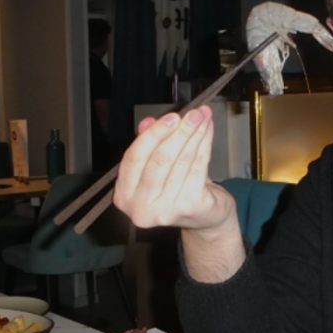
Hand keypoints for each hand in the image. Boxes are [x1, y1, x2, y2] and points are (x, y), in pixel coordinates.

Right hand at [113, 106, 236, 236]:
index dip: (153, 135)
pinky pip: (198, 168)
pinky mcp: (189, 207)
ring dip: (194, 135)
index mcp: (124, 196)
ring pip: (181, 161)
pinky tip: (208, 132)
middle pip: (159, 160)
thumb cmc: (179, 190)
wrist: (206, 219)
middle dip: (178, 132)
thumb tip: (148, 122)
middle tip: (193, 113)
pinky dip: (205, 146)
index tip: (171, 116)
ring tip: (203, 117)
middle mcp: (140, 207)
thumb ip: (150, 146)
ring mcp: (165, 210)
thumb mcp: (158, 167)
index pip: (133, 158)